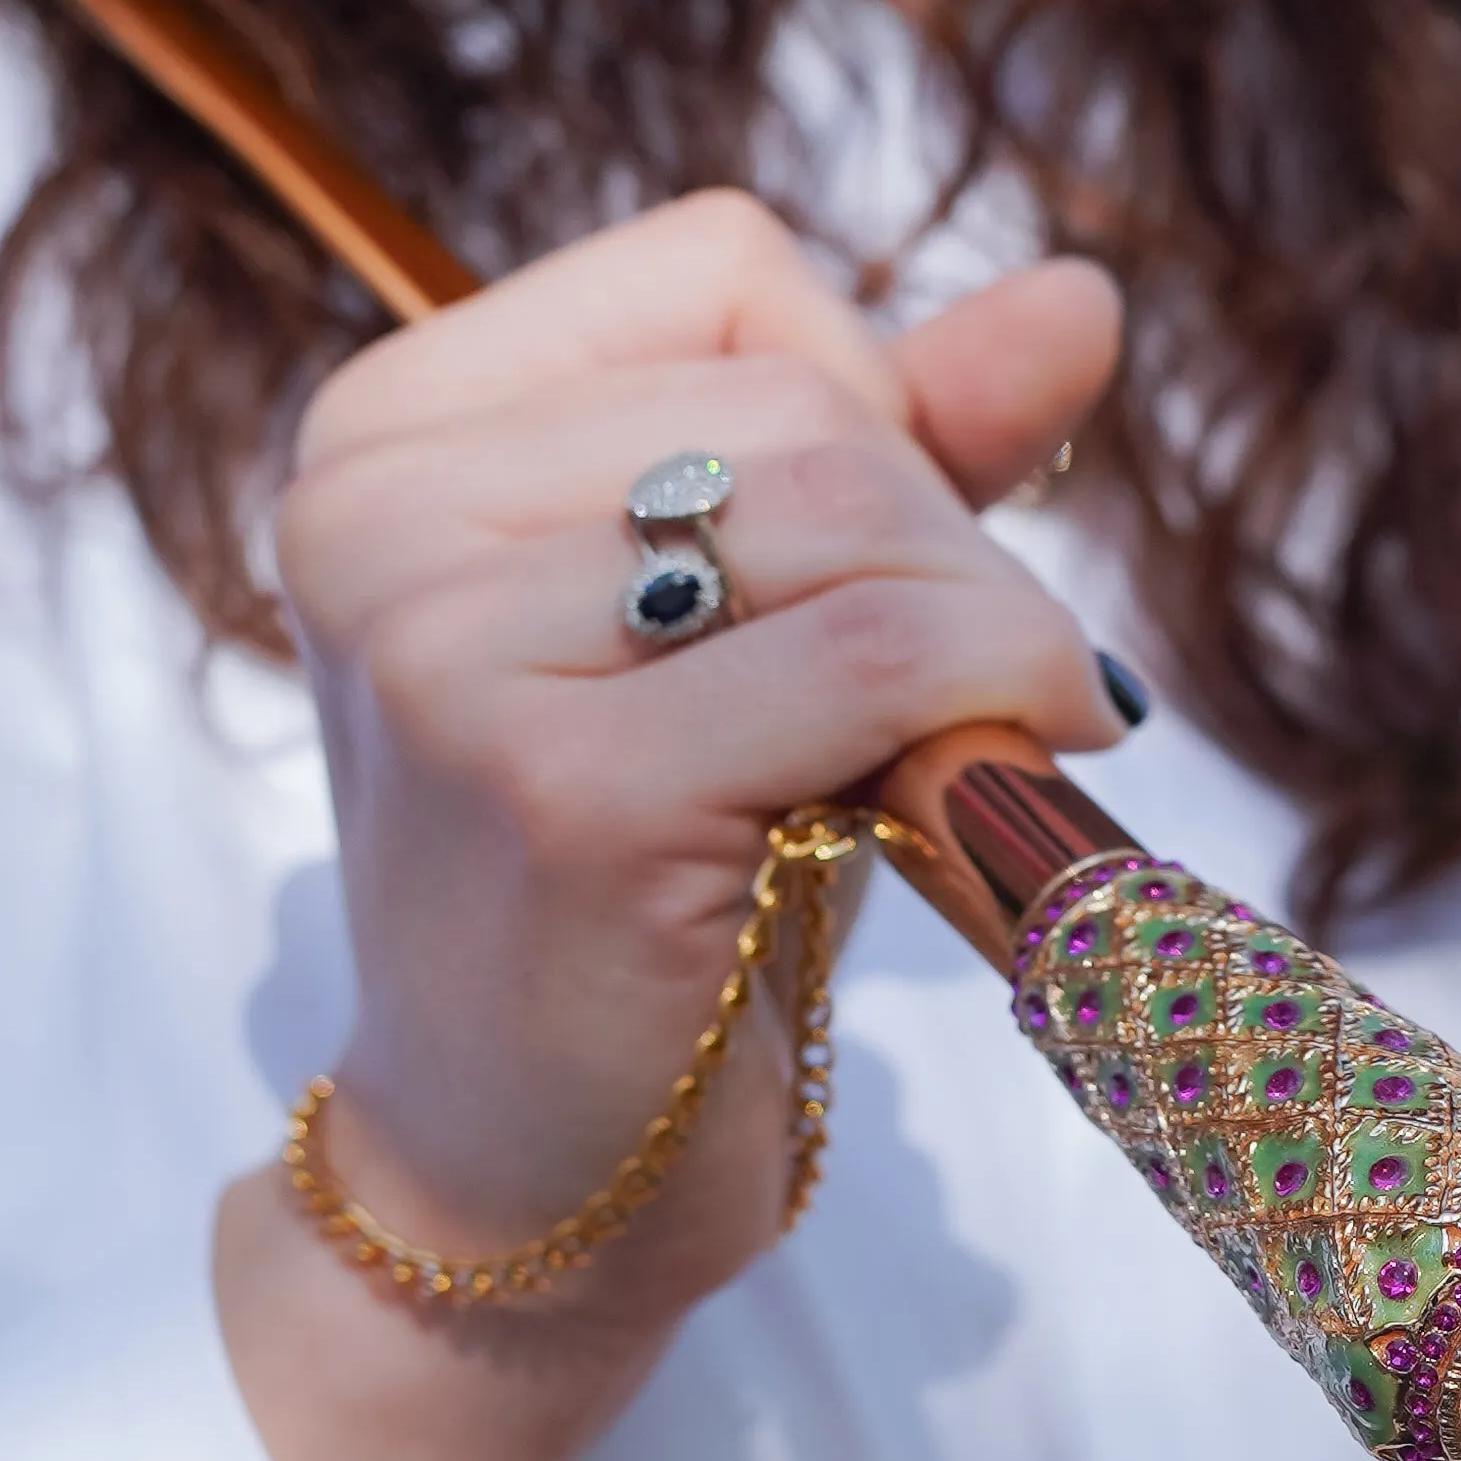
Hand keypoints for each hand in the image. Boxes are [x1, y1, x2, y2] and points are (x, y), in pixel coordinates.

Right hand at [278, 188, 1119, 1271]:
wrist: (523, 1190)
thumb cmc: (652, 896)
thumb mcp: (762, 627)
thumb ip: (903, 440)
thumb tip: (1082, 291)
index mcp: (388, 436)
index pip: (727, 271)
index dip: (862, 408)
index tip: (857, 576)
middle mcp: (378, 517)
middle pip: (803, 396)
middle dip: (940, 543)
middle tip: (946, 707)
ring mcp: (448, 652)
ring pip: (853, 511)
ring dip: (987, 632)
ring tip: (972, 752)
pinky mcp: (562, 790)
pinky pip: (876, 658)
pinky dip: (995, 697)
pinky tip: (1007, 775)